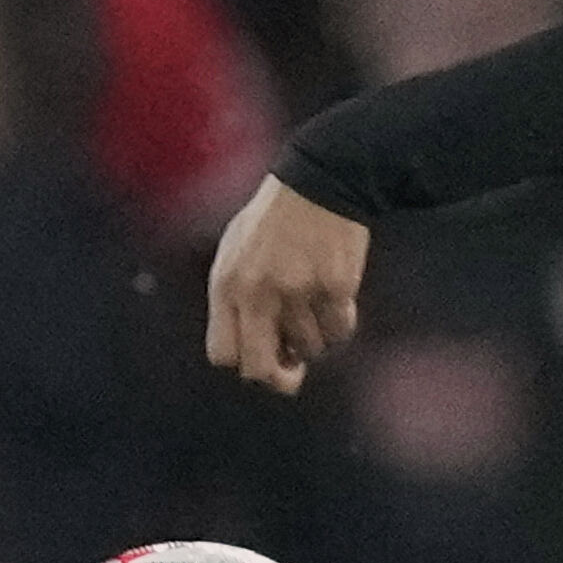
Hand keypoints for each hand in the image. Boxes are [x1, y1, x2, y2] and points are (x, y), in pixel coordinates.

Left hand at [206, 173, 371, 394]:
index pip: (222, 354)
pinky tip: (337, 301)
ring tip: (317, 311)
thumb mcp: (235, 252)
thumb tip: (257, 347)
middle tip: (295, 372)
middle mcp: (258, 294)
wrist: (320, 183)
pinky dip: (341, 324)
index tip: (263, 358)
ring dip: (316, 340)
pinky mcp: (335, 288)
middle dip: (279, 378)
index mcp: (227, 284)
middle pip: (260, 367)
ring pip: (310, 350)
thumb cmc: (274, 219)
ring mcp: (298, 293)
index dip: (245, 364)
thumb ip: (235, 298)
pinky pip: (340, 331)